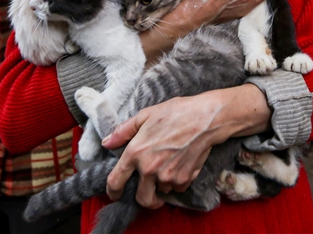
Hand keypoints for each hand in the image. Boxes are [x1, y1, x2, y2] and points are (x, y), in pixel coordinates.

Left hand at [101, 85, 269, 207]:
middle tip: (147, 190)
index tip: (115, 194)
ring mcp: (167, 177)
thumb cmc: (175, 113)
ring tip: (168, 167)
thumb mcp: (145, 115)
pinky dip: (177, 182)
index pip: (116, 181)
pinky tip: (180, 165)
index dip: (113, 191)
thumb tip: (107, 143)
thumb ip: (123, 131)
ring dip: (162, 185)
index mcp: (135, 152)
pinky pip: (177, 188)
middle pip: (142, 198)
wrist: (205, 119)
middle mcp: (149, 169)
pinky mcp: (184, 180)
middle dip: (144, 198)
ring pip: (161, 192)